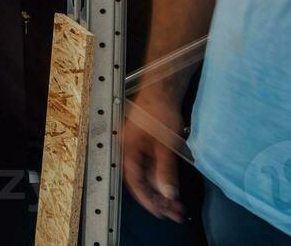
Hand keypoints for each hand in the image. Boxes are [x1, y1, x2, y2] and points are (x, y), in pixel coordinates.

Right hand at [123, 95, 186, 222]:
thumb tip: (167, 192)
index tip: (161, 212)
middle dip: (157, 199)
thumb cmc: (158, 112)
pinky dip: (161, 179)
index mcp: (127, 150)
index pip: (135, 182)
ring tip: (176, 204)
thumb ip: (165, 171)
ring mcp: (137, 148)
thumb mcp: (164, 145)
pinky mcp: (145, 145)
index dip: (148, 199)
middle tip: (174, 213)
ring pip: (147, 176)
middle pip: (141, 181)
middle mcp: (129, 151)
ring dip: (161, 190)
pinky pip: (151, 168)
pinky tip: (171, 187)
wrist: (161, 91)